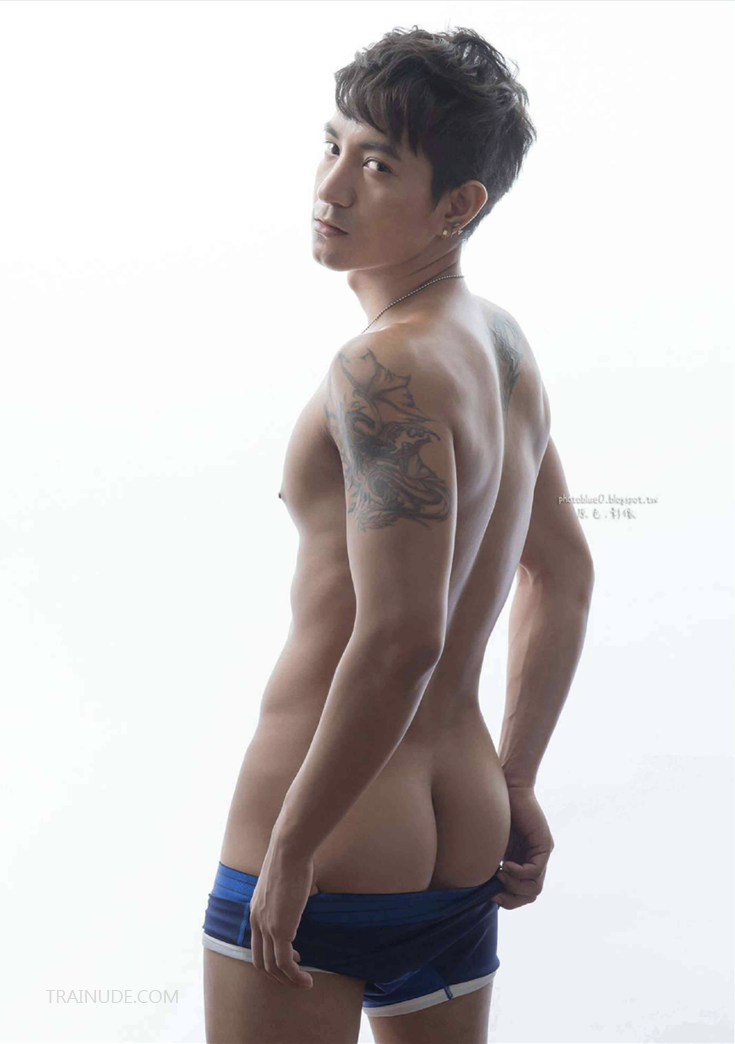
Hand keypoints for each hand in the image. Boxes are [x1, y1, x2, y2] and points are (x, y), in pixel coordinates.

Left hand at [247, 840, 316, 988]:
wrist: (289, 850)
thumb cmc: (291, 859)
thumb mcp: (284, 882)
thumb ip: (287, 895)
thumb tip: (301, 895)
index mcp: (255, 911)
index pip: (256, 946)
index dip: (271, 958)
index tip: (292, 958)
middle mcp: (256, 921)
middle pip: (260, 961)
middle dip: (277, 976)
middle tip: (295, 979)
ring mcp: (266, 927)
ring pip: (272, 967)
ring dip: (289, 980)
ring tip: (305, 984)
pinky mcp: (280, 929)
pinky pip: (285, 962)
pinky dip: (295, 976)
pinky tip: (307, 978)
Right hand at [495, 785, 553, 909]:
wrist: (504, 787)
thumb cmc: (493, 812)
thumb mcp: (491, 845)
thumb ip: (491, 863)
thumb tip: (479, 888)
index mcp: (521, 861)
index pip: (522, 894)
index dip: (506, 900)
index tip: (489, 892)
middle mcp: (534, 860)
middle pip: (530, 896)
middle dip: (511, 899)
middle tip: (494, 890)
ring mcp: (541, 854)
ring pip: (535, 889)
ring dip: (514, 886)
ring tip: (500, 873)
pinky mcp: (543, 845)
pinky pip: (535, 871)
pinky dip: (519, 873)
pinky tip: (505, 864)